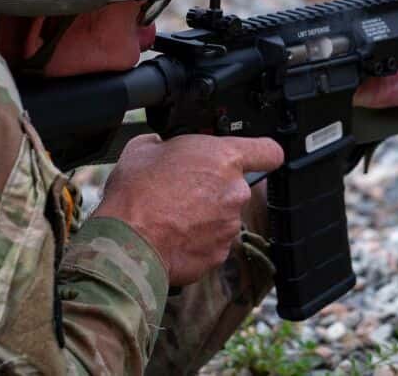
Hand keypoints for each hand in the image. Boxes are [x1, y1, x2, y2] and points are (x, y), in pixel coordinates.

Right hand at [92, 133, 282, 285]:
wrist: (128, 241)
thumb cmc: (136, 194)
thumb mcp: (143, 148)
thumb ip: (165, 144)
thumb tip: (161, 146)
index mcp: (225, 158)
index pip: (269, 151)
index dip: (262, 154)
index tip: (257, 157)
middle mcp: (235, 191)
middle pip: (236, 186)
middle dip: (215, 188)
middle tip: (183, 190)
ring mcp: (230, 225)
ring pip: (223, 215)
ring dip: (205, 215)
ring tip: (172, 215)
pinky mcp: (219, 253)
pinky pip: (213, 241)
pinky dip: (197, 240)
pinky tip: (173, 235)